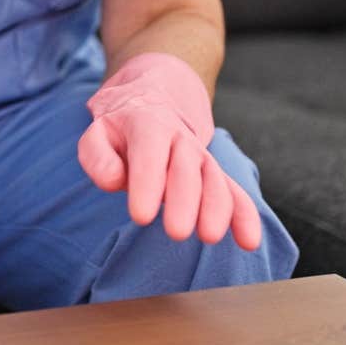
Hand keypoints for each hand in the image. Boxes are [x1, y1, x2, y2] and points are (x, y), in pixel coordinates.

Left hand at [77, 52, 262, 247]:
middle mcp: (180, 139)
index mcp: (147, 124)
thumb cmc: (119, 128)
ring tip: (209, 237)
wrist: (151, 102)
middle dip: (184, 200)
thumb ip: (97, 156)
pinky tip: (249, 242)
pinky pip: (234, 192)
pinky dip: (245, 216)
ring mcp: (200, 156)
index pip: (149, 154)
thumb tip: (115, 181)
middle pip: (185, 168)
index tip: (141, 216)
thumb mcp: (96, 132)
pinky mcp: (214, 176)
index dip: (147, 184)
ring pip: (214, 179)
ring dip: (216, 208)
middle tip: (176, 233)